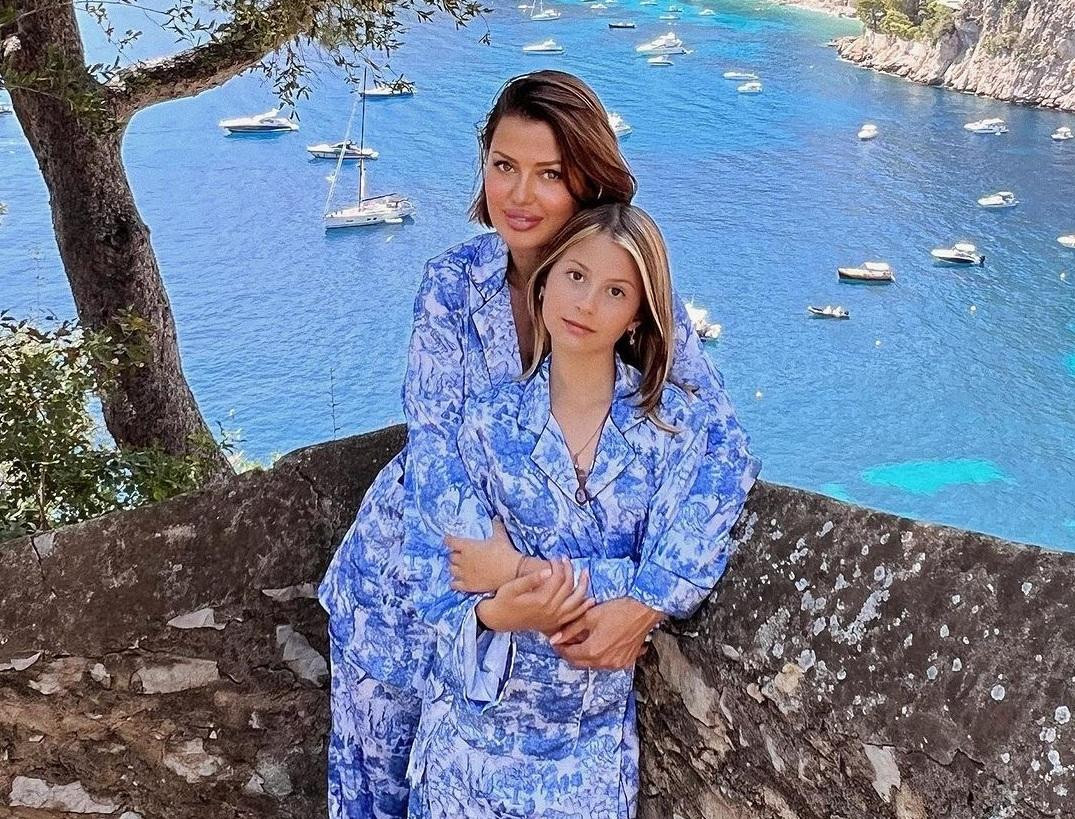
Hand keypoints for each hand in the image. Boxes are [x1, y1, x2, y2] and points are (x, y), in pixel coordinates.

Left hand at [446, 519, 520, 592]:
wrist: (512, 571)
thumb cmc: (504, 552)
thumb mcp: (500, 536)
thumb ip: (496, 526)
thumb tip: (496, 517)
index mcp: (467, 546)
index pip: (450, 541)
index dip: (448, 540)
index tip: (448, 539)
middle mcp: (463, 560)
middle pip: (450, 557)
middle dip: (454, 555)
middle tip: (459, 554)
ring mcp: (464, 574)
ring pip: (451, 570)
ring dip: (454, 567)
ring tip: (459, 567)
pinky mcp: (469, 585)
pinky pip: (454, 584)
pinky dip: (454, 582)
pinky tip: (458, 581)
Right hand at [476, 559, 593, 634]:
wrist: (498, 619)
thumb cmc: (504, 600)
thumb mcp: (513, 587)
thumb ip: (531, 579)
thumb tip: (548, 570)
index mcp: (542, 599)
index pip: (558, 578)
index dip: (559, 565)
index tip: (554, 557)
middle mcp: (551, 610)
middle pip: (569, 587)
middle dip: (570, 570)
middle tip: (566, 559)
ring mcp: (554, 618)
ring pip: (576, 602)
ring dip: (583, 587)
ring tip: (585, 573)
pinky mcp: (554, 623)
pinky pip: (574, 617)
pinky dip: (583, 608)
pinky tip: (590, 600)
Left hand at [550, 597, 663, 670]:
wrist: (644, 610)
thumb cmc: (619, 610)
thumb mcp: (589, 616)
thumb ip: (570, 629)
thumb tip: (555, 638)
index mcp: (593, 651)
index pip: (569, 654)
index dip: (560, 647)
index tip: (556, 641)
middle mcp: (604, 662)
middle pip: (580, 662)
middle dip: (570, 653)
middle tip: (565, 642)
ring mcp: (616, 664)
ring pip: (593, 664)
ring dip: (585, 655)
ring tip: (582, 641)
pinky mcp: (626, 661)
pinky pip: (608, 663)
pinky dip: (600, 656)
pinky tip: (599, 644)